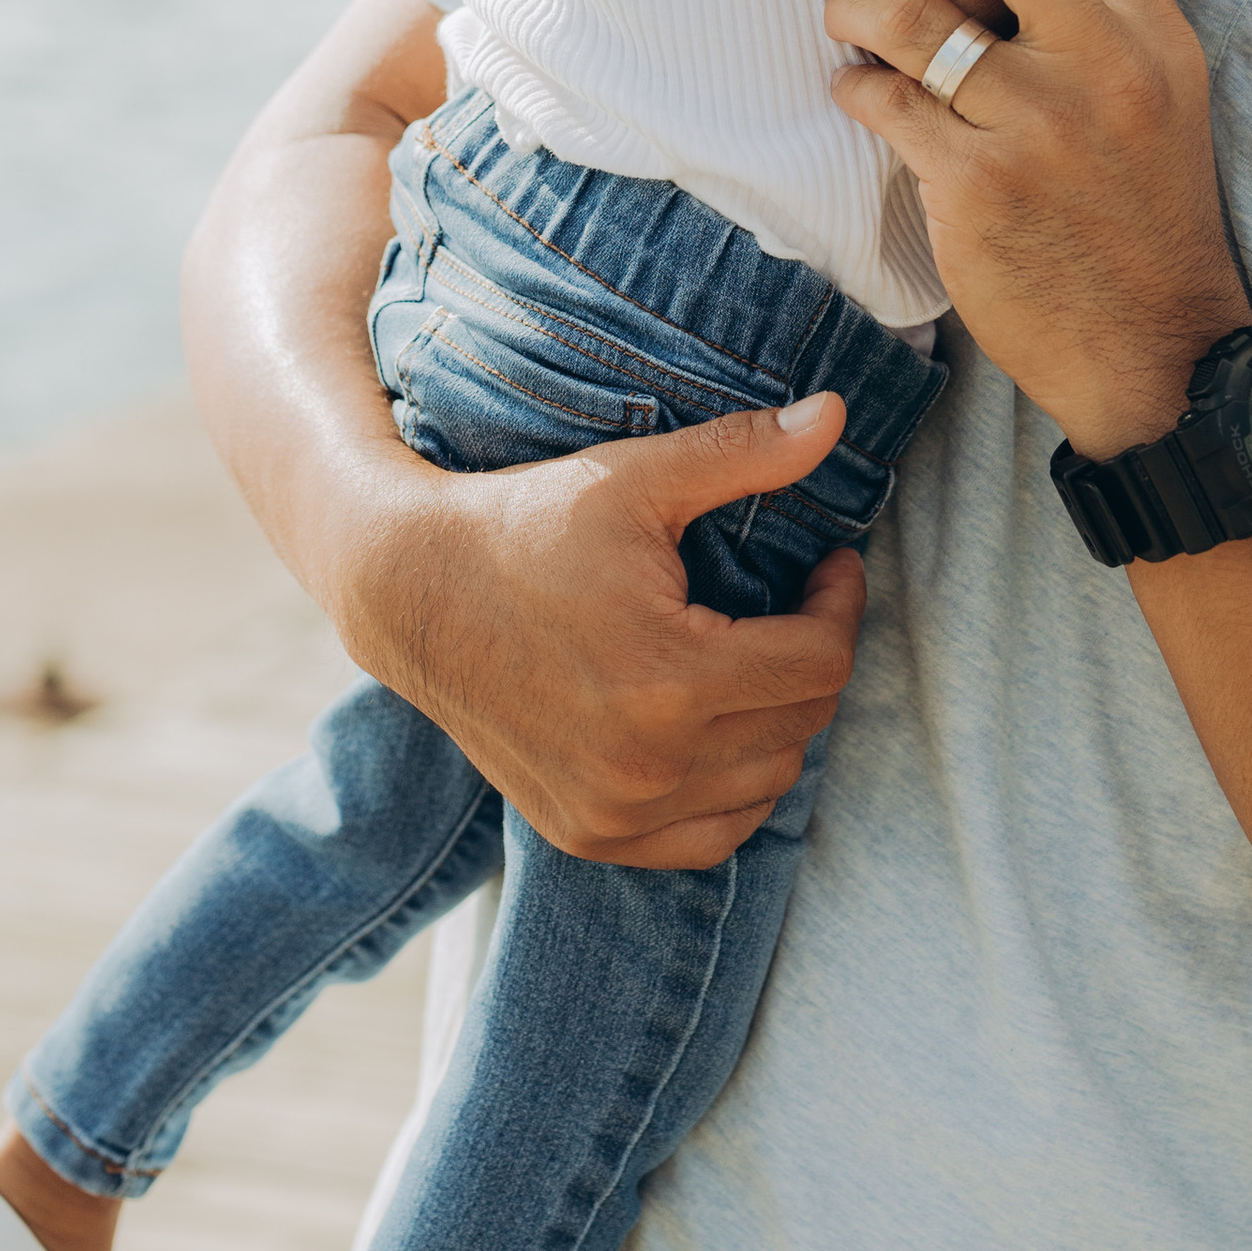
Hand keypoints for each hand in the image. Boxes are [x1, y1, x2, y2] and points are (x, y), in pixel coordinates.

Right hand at [341, 397, 868, 867]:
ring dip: (780, 722)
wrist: (410, 592)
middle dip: (813, 655)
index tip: (829, 564)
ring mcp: (616, 812)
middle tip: (795, 603)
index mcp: (671, 678)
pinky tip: (719, 728)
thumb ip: (746, 452)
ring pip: (767, 784)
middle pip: (802, 724)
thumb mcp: (635, 478)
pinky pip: (710, 837)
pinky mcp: (588, 835)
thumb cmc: (526, 525)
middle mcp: (648, 764)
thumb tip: (837, 414)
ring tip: (754, 658)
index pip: (820, 663)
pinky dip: (733, 789)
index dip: (841, 604)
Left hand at [822, 0, 1244, 450]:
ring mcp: (1042, 129)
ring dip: (859, 0)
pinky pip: (887, 105)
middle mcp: (1106, 69)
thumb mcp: (1155, 90)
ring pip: (919, 18)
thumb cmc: (1137, 207)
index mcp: (1155, 33)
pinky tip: (857, 92)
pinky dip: (856, 88)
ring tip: (848, 11)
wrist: (1156, 350)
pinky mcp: (981, 190)